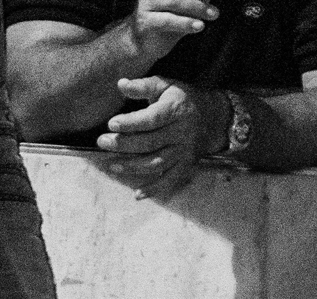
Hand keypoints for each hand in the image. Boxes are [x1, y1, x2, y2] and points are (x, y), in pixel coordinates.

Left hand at [99, 77, 223, 198]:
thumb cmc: (182, 99)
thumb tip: (120, 84)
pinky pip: (170, 180)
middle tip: (102, 142)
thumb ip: (144, 86)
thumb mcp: (167, 86)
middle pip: (150, 142)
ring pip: (157, 163)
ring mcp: (184, 151)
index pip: (152, 119)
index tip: (111, 123)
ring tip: (112, 165)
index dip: (131, 122)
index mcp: (177, 109)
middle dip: (124, 144)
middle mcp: (182, 132)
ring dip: (133, 167)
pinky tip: (136, 195)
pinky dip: (154, 189)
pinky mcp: (186, 165)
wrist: (214, 117)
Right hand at [120, 0, 215, 66]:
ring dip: (197, 8)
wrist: (139, 43)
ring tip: (212, 16)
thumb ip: (196, 2)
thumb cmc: (165, 22)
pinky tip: (198, 26)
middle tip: (215, 11)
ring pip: (174, 2)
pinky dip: (185, 23)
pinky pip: (167, 20)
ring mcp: (146, 5)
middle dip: (199, 1)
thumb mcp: (184, 9)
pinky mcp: (145, 22)